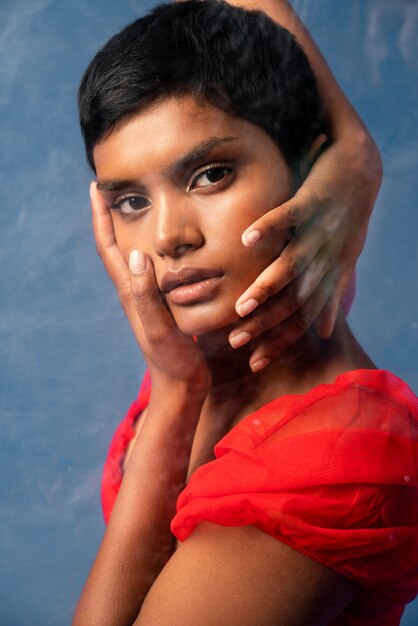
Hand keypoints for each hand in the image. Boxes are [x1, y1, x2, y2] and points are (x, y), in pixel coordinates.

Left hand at [90, 182, 209, 392]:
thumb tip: (135, 256)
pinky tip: (164, 247)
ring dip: (128, 230)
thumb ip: (146, 296)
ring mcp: (147, 299)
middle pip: (115, 247)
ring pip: (132, 256)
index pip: (108, 247)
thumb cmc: (173, 360)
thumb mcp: (160, 328)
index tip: (97, 187)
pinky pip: (152, 269)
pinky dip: (152, 250)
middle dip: (110, 217)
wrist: (182, 386)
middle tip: (113, 190)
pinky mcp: (162, 305)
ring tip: (135, 208)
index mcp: (130, 292)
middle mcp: (134, 291)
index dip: (100, 217)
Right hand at [229, 133, 381, 370]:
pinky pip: (291, 217)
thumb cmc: (346, 219)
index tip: (255, 363)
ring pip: (293, 266)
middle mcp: (326, 259)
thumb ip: (331, 297)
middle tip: (236, 342)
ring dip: (267, 287)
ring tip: (241, 306)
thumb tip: (327, 333)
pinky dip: (270, 228)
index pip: (302, 317)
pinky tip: (246, 240)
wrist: (363, 171)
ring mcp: (320, 231)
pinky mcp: (314, 201)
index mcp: (329, 275)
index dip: (281, 341)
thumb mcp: (343, 262)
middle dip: (267, 323)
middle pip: (294, 300)